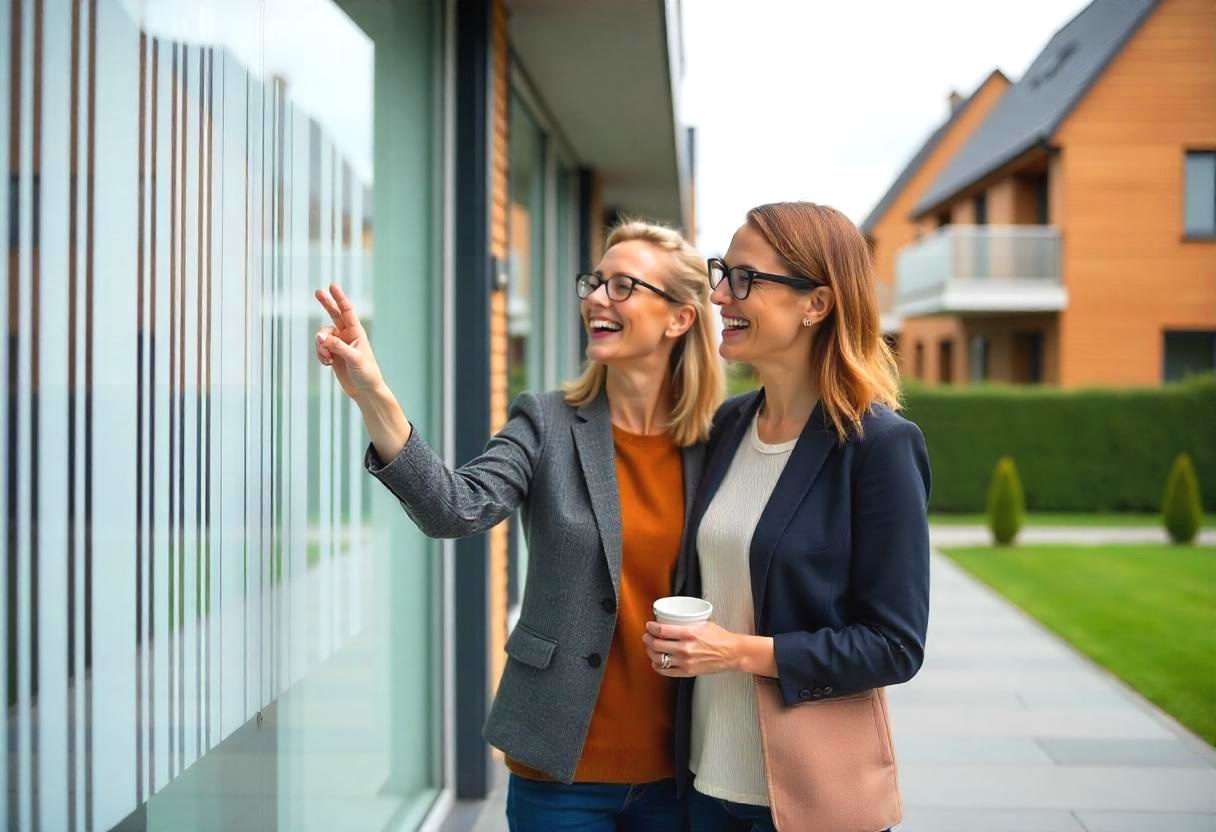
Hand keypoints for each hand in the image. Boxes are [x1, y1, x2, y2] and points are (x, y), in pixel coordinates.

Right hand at [314, 282, 383, 401]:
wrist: (365, 390)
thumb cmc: (366, 373)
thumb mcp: (354, 359)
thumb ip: (338, 347)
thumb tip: (321, 338)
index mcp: (357, 332)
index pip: (347, 311)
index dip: (339, 298)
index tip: (332, 286)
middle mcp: (347, 335)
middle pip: (334, 315)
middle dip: (326, 304)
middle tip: (317, 291)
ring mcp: (339, 344)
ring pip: (322, 336)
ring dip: (321, 346)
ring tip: (327, 358)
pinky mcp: (332, 354)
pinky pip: (320, 349)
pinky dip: (320, 355)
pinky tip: (327, 364)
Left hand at [643, 621, 741, 677]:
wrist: (732, 653)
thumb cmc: (721, 638)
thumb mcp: (703, 623)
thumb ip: (687, 623)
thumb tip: (673, 618)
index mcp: (689, 634)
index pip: (662, 630)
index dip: (651, 628)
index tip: (649, 626)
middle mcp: (686, 649)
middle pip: (656, 645)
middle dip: (647, 639)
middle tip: (646, 635)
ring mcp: (686, 662)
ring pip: (659, 658)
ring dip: (650, 652)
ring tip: (649, 647)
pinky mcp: (687, 672)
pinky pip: (666, 671)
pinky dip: (658, 666)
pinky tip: (656, 662)